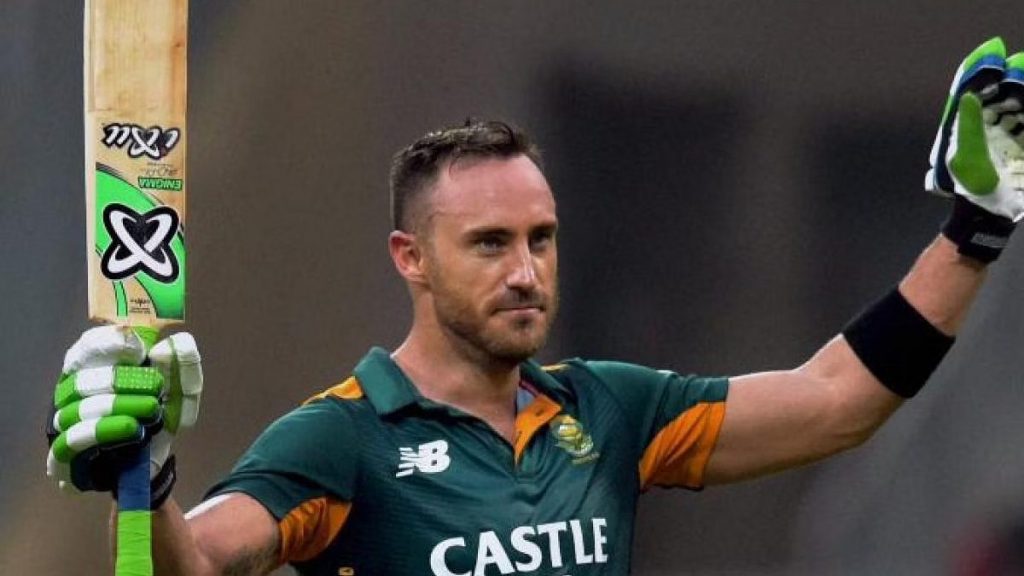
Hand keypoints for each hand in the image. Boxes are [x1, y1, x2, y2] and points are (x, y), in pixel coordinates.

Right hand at [46, 325, 201, 505]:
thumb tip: (171, 345)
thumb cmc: (158, 418)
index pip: (87, 347)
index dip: (107, 344)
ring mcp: (64, 425)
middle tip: (156, 386)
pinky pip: (71, 442)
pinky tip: (133, 430)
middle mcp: (72, 394)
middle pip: (81, 379)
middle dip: (121, 380)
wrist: (150, 466)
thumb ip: (184, 366)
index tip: (138, 348)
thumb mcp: (182, 391)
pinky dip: (104, 432)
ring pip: (77, 410)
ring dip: (118, 407)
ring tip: (152, 410)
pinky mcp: (63, 457)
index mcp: (96, 369)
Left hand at [926, 37, 1023, 261]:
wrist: (991, 213)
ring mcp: (1009, 128)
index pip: (974, 85)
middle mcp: (988, 120)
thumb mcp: (966, 156)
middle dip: (1012, 75)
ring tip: (1022, 80)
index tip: (994, 52)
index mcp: (968, 121)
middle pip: (1002, 88)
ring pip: (1020, 100)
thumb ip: (968, 125)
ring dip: (1023, 88)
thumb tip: (968, 94)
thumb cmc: (971, 186)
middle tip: (1016, 71)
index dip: (983, 66)